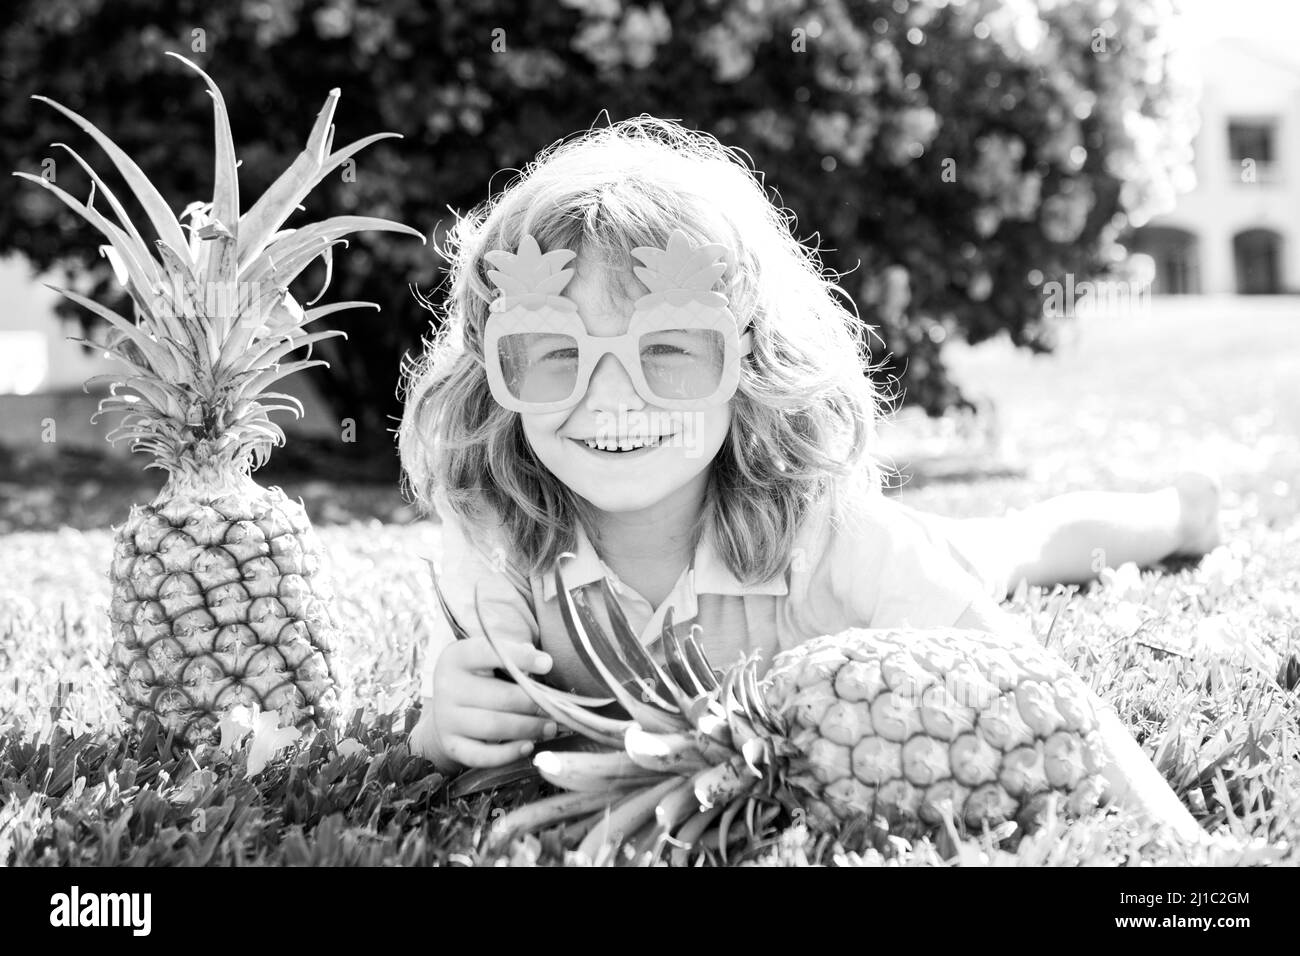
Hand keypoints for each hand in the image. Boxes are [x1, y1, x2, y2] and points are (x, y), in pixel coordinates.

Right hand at [414, 636, 558, 769]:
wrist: (449, 710)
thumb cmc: (481, 679)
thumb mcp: (490, 660)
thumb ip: (514, 658)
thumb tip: (543, 663)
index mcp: (457, 657)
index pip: (488, 653)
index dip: (519, 658)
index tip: (547, 663)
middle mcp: (447, 686)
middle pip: (499, 696)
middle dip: (533, 703)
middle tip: (556, 708)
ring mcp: (446, 718)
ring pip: (494, 726)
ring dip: (528, 728)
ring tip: (550, 727)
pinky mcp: (450, 745)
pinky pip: (482, 755)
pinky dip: (508, 753)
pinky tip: (528, 746)